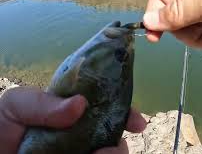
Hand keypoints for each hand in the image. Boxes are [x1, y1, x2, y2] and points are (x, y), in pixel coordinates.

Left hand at [0, 87, 145, 153]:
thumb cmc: (0, 126)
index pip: (109, 111)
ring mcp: (78, 153)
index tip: (138, 123)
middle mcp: (82, 137)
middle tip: (111, 149)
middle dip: (119, 146)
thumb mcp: (17, 104)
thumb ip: (43, 102)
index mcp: (74, 115)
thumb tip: (80, 104)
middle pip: (114, 139)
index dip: (126, 116)